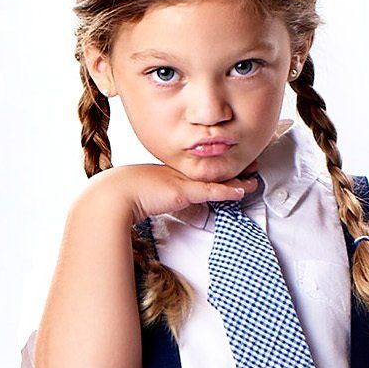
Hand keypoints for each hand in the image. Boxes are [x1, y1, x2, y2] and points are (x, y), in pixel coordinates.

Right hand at [92, 158, 260, 224]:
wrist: (114, 195)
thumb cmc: (123, 196)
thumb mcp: (145, 194)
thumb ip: (159, 198)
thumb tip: (166, 203)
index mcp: (171, 172)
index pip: (199, 169)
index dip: (217, 167)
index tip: (231, 165)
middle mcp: (179, 172)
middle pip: (212, 169)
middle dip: (234, 167)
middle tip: (252, 163)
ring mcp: (181, 180)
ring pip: (216, 178)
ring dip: (237, 179)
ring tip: (254, 178)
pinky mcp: (183, 191)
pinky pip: (211, 191)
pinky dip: (228, 191)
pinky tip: (242, 190)